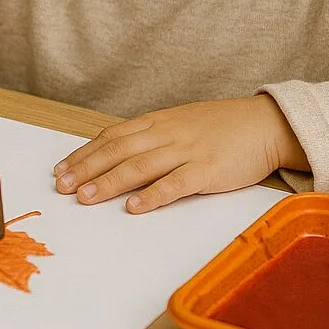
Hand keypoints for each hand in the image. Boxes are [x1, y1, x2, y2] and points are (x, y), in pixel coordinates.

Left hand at [52, 93, 308, 213]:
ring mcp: (188, 150)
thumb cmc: (222, 127)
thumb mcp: (182, 123)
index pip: (113, 136)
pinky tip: (134, 207)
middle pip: (119, 150)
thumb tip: (117, 154)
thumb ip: (152, 137)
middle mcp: (168, 133)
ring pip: (140, 166)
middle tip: (62, 187)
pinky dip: (153, 195)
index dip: (85, 153)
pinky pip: (176, 183)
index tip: (62, 170)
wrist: (266, 124)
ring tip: (86, 198)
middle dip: (87, 169)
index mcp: (159, 121)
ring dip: (110, 182)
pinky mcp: (208, 169)